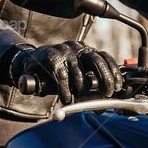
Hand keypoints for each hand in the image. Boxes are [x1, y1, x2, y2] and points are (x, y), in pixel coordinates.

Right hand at [8, 41, 123, 102]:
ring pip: (79, 74)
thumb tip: (104, 97)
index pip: (104, 57)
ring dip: (81, 91)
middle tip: (106, 94)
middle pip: (97, 61)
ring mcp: (63, 51)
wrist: (29, 63)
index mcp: (84, 50)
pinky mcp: (50, 58)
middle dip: (105, 80)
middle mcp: (76, 48)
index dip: (113, 72)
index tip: (118, 86)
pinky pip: (62, 78)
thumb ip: (88, 80)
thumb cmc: (55, 72)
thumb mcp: (74, 73)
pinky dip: (65, 91)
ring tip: (78, 99)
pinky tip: (66, 98)